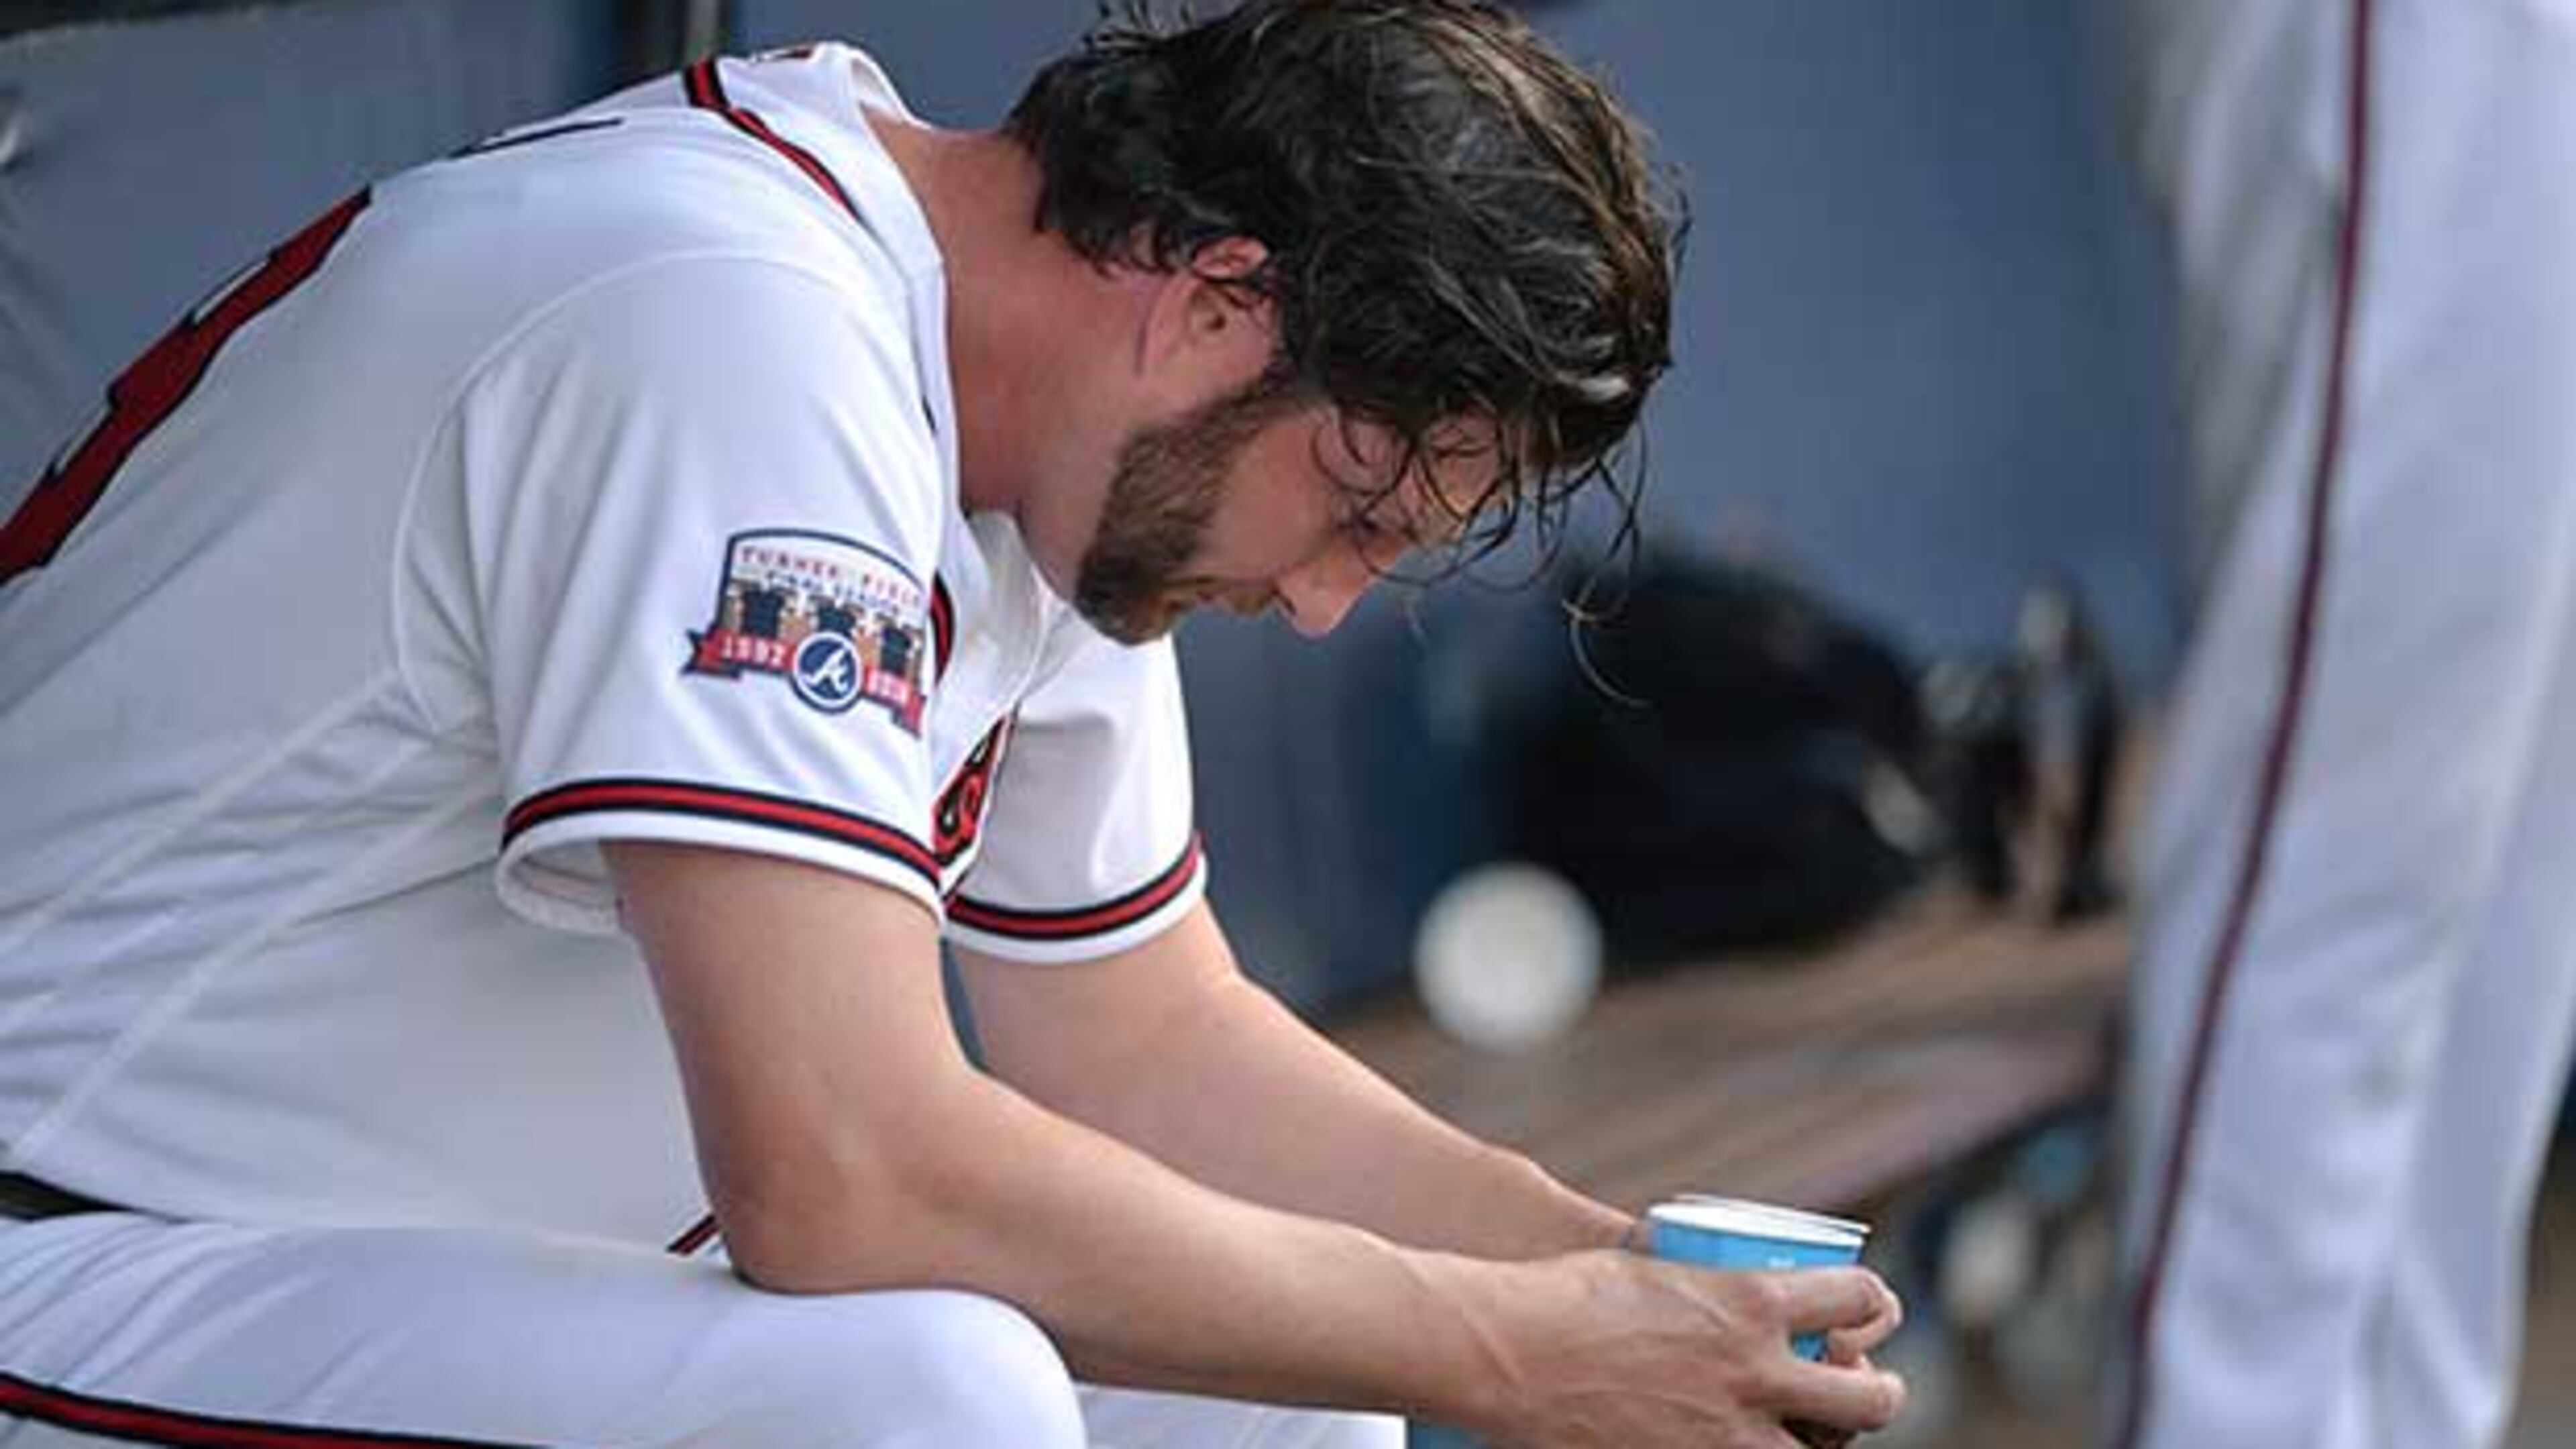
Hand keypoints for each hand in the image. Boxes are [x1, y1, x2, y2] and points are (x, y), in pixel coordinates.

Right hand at [1469, 1250, 1905, 1448]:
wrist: (1505, 1351)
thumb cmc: (1559, 1295)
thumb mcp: (1646, 1270)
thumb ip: (1692, 1288)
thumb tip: (1703, 1289)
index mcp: (1748, 1303)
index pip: (1854, 1300)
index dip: (1873, 1305)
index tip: (1868, 1312)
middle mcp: (1754, 1373)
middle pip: (1864, 1400)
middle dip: (1880, 1396)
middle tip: (1871, 1391)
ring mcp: (1724, 1435)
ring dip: (1826, 1447)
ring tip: (1822, 1439)